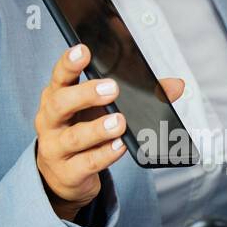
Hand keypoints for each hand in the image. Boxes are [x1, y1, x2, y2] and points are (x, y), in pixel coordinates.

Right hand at [35, 45, 182, 220]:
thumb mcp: (101, 111)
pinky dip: (105, 155)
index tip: (84, 50)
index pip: (59, 77)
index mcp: (57, 98)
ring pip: (74, 137)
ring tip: (119, 121)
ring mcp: (56, 147)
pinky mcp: (68, 172)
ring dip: (98, 128)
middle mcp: (50, 121)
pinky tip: (120, 146)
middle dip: (86, 94)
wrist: (65, 175)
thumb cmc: (83, 132)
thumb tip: (175, 85)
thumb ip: (136, 96)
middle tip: (112, 88)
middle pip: (61, 104)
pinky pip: (87, 163)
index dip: (69, 63)